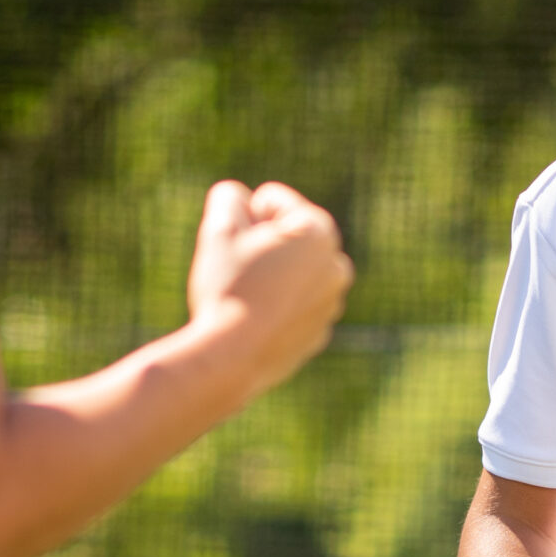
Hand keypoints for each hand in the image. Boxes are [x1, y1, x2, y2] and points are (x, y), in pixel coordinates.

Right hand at [185, 180, 354, 393]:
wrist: (233, 359)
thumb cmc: (229, 287)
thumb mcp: (219, 228)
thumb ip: (228, 197)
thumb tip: (237, 199)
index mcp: (320, 232)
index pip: (272, 202)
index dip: (243, 219)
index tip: (237, 248)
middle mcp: (336, 265)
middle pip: (286, 237)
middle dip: (261, 246)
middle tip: (239, 272)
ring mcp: (331, 303)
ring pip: (289, 273)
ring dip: (269, 276)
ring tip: (247, 298)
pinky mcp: (319, 333)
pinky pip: (291, 307)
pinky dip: (275, 308)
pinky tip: (254, 322)